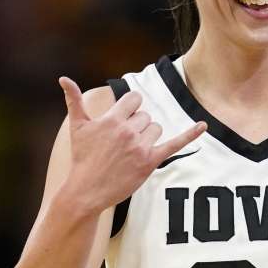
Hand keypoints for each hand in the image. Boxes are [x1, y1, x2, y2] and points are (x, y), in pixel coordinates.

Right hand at [58, 76, 205, 211]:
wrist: (86, 190)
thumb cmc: (82, 158)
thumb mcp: (77, 127)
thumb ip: (73, 100)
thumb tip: (63, 78)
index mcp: (112, 119)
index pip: (134, 99)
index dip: (130, 108)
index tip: (123, 119)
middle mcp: (127, 131)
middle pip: (145, 116)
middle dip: (136, 126)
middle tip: (121, 144)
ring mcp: (140, 147)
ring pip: (156, 128)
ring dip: (147, 136)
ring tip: (130, 151)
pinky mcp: (150, 162)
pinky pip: (175, 144)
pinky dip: (190, 134)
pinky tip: (204, 125)